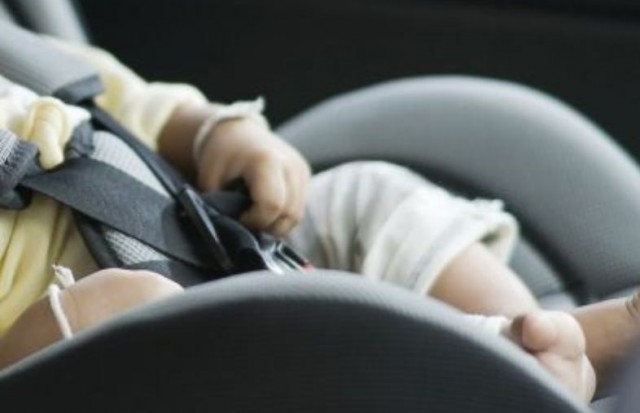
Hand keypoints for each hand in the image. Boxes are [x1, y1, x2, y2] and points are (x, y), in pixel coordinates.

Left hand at [196, 118, 310, 236]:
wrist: (236, 132)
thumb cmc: (220, 157)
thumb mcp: (211, 183)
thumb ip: (223, 209)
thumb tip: (235, 233)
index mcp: (266, 161)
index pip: (272, 205)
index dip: (256, 221)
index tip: (239, 218)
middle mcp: (290, 164)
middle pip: (289, 214)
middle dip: (267, 226)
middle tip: (247, 221)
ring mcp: (301, 169)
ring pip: (297, 215)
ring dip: (277, 223)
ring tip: (256, 215)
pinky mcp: (305, 174)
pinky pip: (299, 207)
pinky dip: (284, 215)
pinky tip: (266, 208)